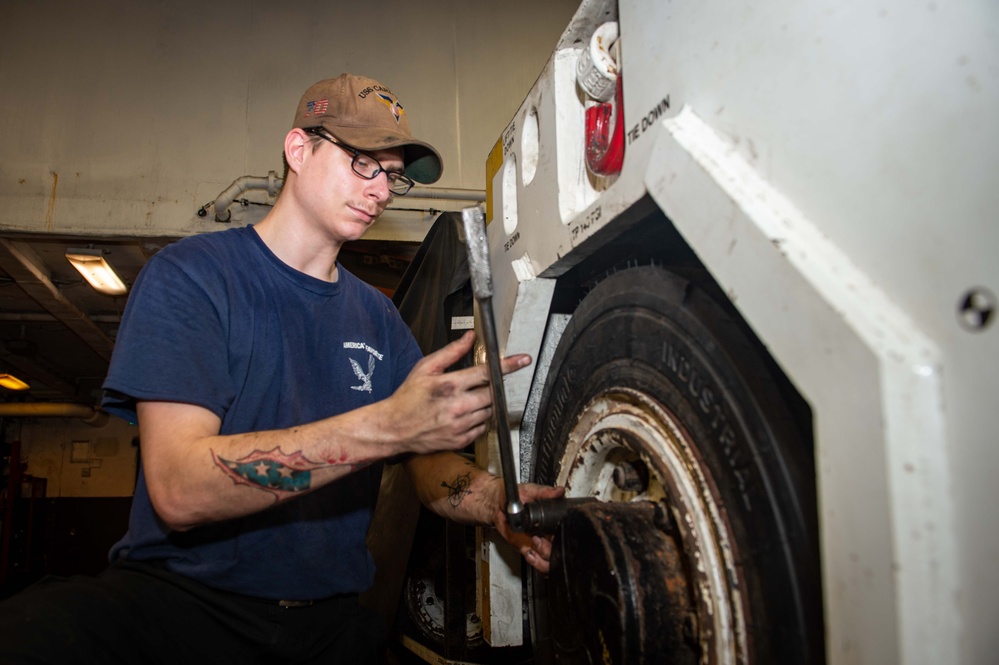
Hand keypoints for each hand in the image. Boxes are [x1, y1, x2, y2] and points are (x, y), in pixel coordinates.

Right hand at [381, 331, 529, 454]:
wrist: (394, 428)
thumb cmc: (408, 396)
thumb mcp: (425, 368)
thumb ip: (451, 352)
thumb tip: (470, 337)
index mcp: (450, 385)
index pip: (487, 372)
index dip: (508, 365)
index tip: (523, 360)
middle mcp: (458, 406)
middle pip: (492, 393)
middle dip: (492, 387)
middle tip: (481, 385)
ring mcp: (460, 426)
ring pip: (489, 411)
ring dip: (484, 403)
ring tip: (466, 400)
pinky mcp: (460, 440)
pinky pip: (482, 428)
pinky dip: (479, 420)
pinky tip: (464, 414)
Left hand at [493, 483, 565, 573]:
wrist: (498, 504)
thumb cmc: (515, 496)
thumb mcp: (530, 490)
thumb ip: (544, 492)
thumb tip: (558, 491)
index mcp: (552, 522)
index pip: (565, 534)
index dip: (563, 538)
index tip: (552, 535)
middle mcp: (547, 535)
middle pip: (559, 552)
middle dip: (550, 551)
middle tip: (539, 540)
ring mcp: (538, 544)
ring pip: (550, 561)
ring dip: (544, 559)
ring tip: (534, 548)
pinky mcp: (527, 549)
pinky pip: (536, 562)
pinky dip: (535, 562)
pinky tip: (530, 554)